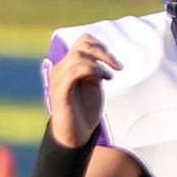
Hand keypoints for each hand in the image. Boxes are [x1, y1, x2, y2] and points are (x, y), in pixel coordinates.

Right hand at [47, 34, 122, 148]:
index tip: (114, 62)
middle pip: (81, 46)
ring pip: (78, 57)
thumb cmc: (86, 110)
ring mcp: (59, 79)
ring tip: (109, 76)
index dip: (100, 46)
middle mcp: (61, 68)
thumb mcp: (94, 85)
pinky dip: (92, 71)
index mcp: (69, 64)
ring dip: (99, 63)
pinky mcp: (59, 92)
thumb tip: (101, 57)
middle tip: (118, 67)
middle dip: (103, 53)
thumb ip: (95, 69)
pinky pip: (73, 72)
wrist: (76, 135)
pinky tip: (104, 79)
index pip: (83, 41)